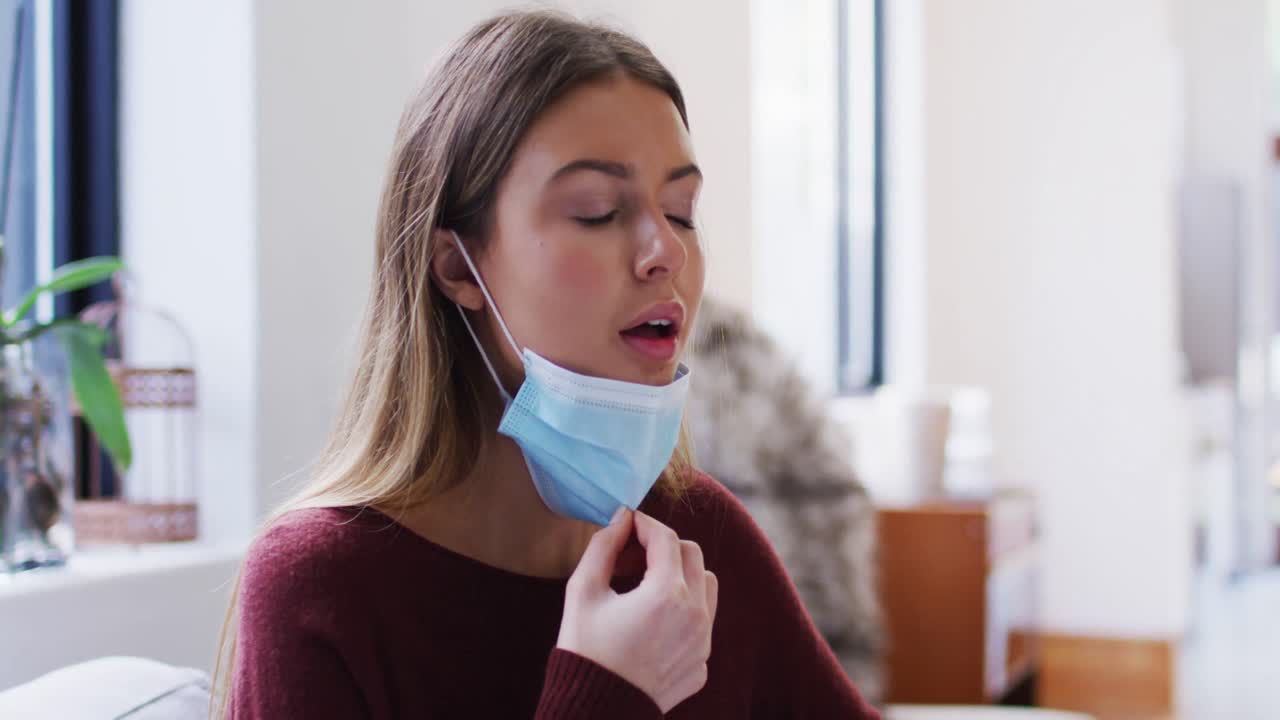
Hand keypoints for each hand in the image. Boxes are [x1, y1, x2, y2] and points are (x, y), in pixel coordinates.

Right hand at [557, 508, 718, 712]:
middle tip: (634, 556)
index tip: (628, 524)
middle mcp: (695, 615)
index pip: (666, 537)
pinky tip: (652, 623)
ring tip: (647, 586)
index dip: (645, 523)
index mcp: (666, 594)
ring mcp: (703, 642)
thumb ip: (603, 546)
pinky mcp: (702, 664)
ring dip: (682, 575)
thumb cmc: (586, 651)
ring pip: (706, 586)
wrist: (596, 711)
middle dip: (664, 546)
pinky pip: (702, 622)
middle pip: (693, 555)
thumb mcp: (583, 591)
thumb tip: (621, 519)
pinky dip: (683, 611)